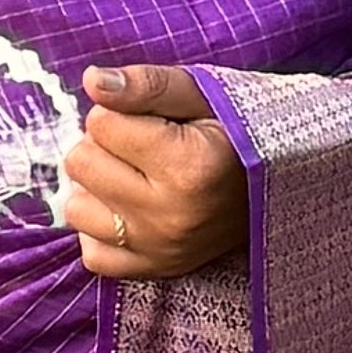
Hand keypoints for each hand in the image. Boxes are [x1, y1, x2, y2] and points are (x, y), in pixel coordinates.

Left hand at [60, 62, 246, 283]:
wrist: (275, 186)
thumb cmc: (238, 132)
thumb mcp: (202, 95)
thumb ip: (146, 85)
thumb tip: (93, 82)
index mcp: (188, 166)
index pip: (100, 122)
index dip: (122, 112)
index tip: (155, 121)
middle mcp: (170, 215)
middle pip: (81, 163)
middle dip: (104, 146)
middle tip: (143, 148)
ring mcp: (160, 249)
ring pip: (76, 208)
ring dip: (97, 188)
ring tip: (134, 178)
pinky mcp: (154, 270)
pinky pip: (92, 253)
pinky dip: (102, 231)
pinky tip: (130, 212)